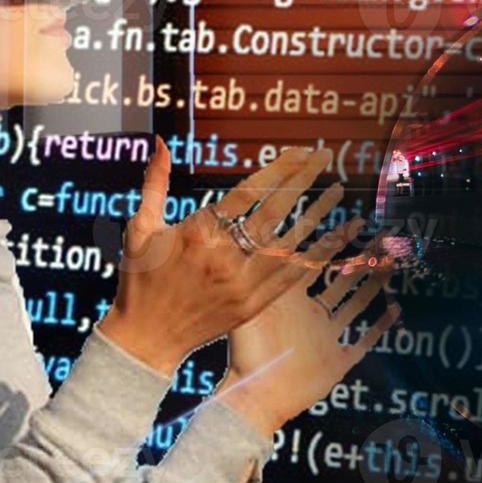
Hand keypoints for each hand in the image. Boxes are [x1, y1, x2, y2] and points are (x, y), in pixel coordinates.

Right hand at [97, 141, 345, 375]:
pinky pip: (293, 275)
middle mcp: (223, 257)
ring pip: (290, 242)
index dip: (278, 169)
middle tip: (325, 155)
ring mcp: (241, 284)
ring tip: (339, 189)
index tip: (299, 150)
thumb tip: (161, 143)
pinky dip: (317, 254)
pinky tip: (338, 235)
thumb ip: (155, 182)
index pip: (247, 192)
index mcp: (197, 233)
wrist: (144, 339)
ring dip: (318, 214)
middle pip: (274, 211)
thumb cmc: (140, 278)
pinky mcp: (253, 305)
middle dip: (303, 179)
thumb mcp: (140, 228)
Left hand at [215, 234, 398, 437]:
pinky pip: (363, 341)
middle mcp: (311, 316)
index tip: (357, 220)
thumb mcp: (260, 302)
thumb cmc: (250, 352)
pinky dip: (380, 326)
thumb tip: (270, 229)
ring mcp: (325, 339)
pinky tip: (395, 308)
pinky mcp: (337, 363)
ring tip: (393, 263)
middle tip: (385, 237)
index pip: (320, 261)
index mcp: (292, 300)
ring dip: (375, 284)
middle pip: (343, 280)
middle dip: (364, 257)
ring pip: (356, 305)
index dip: (339, 239)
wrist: (255, 399)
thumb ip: (268, 270)